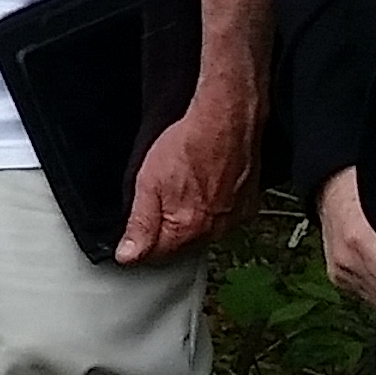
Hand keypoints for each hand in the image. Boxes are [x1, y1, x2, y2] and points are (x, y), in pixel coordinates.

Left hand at [112, 68, 258, 263]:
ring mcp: (234, 218)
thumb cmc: (189, 144)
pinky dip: (212, 206)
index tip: (133, 228)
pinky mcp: (248, 204)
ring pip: (203, 231)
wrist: (227, 118)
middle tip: (158, 197)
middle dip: (165, 228)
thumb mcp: (148, 183)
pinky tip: (203, 185)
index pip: (156, 256)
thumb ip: (139, 224)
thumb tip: (127, 256)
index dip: (139, 242)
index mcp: (187, 230)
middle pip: (180, 245)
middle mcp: (215, 230)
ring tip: (183, 187)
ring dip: (190, 217)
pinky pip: (223, 216)